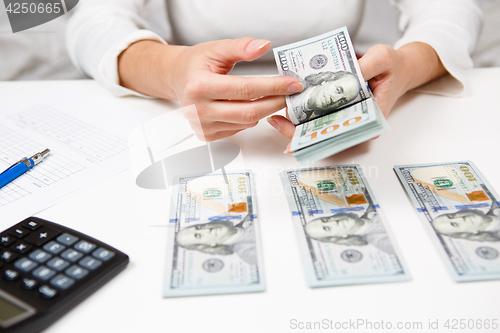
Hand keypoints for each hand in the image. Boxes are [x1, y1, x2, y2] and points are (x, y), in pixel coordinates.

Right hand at [118, 38, 302, 140]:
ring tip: (272, 97)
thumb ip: (241, 47)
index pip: (244, 89)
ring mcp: (201, 125)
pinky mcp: (206, 135)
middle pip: (248, 112)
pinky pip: (238, 129)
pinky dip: (250, 119)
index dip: (272, 87)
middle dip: (274, 102)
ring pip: (245, 123)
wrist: (177, 79)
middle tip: (290, 94)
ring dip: (264, 110)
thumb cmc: (196, 64)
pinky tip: (250, 106)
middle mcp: (198, 109)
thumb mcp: (216, 49)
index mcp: (199, 86)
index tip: (292, 84)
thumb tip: (263, 46)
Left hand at [267, 42, 446, 141]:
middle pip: (325, 134)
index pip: (340, 134)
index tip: (297, 140)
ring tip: (276, 117)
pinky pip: (318, 113)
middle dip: (299, 132)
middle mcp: (355, 122)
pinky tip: (287, 107)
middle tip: (278, 123)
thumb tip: (345, 72)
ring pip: (318, 126)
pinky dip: (303, 111)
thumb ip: (366, 66)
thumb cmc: (393, 68)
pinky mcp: (338, 108)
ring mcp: (345, 116)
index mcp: (369, 119)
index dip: (317, 138)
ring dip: (297, 123)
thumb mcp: (383, 59)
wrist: (399, 68)